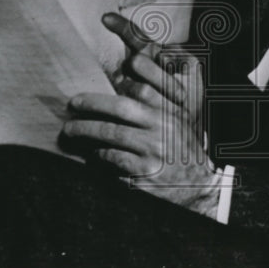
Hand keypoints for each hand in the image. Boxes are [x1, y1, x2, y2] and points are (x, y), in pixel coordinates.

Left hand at [60, 13, 217, 215]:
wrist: (198, 184)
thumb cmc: (184, 148)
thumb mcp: (182, 119)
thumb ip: (161, 100)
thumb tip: (124, 84)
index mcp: (172, 110)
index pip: (142, 89)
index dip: (120, 83)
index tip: (103, 83)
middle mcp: (163, 126)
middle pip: (121, 108)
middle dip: (92, 104)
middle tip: (73, 103)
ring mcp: (153, 149)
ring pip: (111, 133)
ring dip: (85, 130)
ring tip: (70, 130)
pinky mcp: (143, 172)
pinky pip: (112, 158)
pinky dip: (98, 154)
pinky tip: (91, 153)